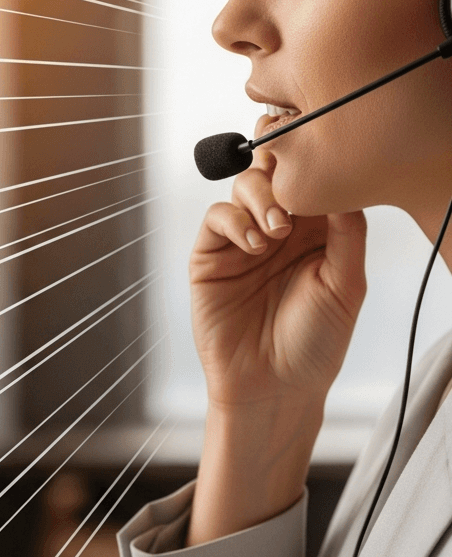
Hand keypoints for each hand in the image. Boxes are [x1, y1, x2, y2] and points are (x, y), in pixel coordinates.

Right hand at [190, 150, 366, 413]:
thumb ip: (347, 234)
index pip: (312, 183)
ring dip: (260, 196)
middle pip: (274, 174)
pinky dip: (235, 220)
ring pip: (243, 186)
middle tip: (295, 201)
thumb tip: (344, 186)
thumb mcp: (345, 286)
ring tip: (277, 230)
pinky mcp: (210, 254)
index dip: (314, 169)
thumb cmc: (314, 344)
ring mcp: (242, 240)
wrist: (271, 387)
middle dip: (283, 175)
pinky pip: (217, 217)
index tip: (324, 169)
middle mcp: (278, 230)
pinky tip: (254, 245)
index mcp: (315, 233)